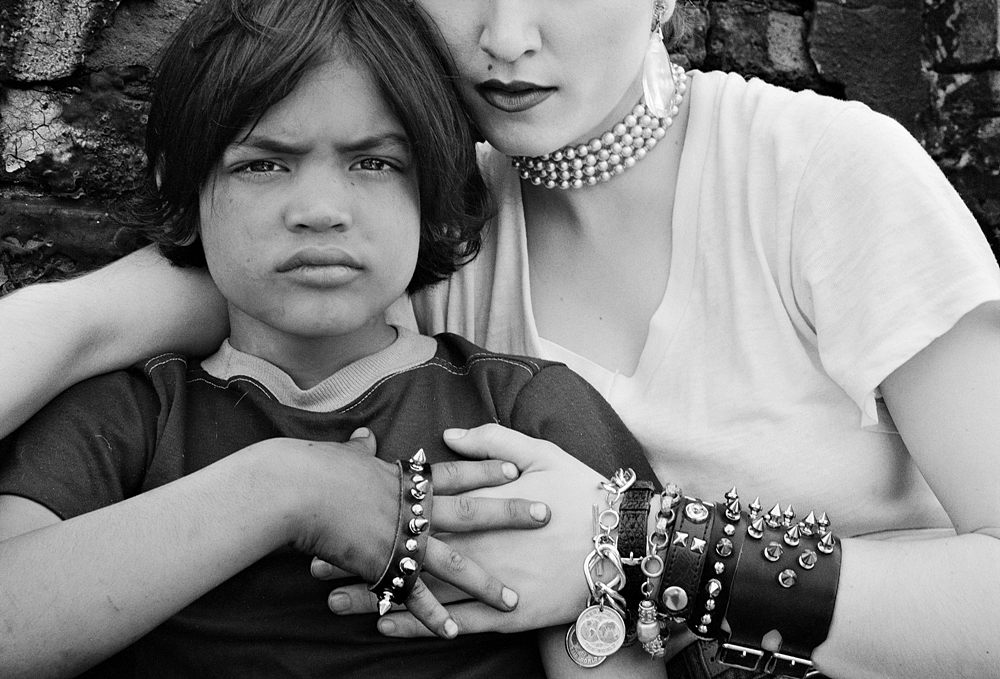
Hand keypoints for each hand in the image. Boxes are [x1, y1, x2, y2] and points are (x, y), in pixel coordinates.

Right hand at [286, 428, 548, 638]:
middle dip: (511, 514)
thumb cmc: (319, 468)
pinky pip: (415, 597)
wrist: (297, 492)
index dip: (487, 469)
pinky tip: (455, 630)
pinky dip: (434, 615)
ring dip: (485, 582)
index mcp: (408, 478)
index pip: (457, 471)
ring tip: (513, 599)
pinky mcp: (384, 568)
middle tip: (545, 515)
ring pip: (455, 563)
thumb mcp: (347, 453)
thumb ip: (362, 449)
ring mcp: (402, 540)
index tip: (517, 469)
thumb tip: (364, 437)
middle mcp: (414, 508)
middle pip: (473, 511)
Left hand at [325, 425, 601, 636]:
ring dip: (376, 596)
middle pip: (409, 551)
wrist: (622, 545)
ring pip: (422, 590)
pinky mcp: (507, 614)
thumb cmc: (581, 492)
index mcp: (483, 503)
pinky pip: (454, 621)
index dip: (377, 513)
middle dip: (362, 558)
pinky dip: (419, 623)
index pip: (418, 508)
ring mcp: (491, 583)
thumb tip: (449, 434)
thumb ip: (491, 440)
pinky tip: (387, 626)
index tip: (339, 515)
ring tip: (335, 601)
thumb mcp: (540, 452)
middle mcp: (479, 544)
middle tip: (318, 563)